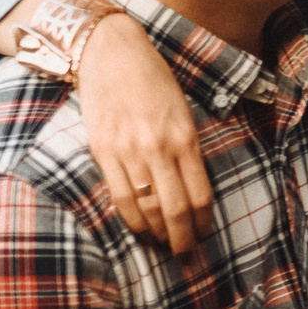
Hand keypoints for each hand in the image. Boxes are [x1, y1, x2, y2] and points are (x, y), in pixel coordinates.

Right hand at [70, 9, 215, 254]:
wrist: (110, 52)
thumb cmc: (152, 79)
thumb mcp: (182, 110)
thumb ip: (187, 148)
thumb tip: (192, 188)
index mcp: (185, 137)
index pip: (199, 194)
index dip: (203, 223)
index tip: (205, 236)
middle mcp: (158, 148)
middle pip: (175, 209)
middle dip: (182, 238)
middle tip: (186, 256)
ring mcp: (128, 151)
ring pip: (146, 208)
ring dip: (156, 234)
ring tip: (163, 246)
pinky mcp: (102, 151)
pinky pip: (119, 195)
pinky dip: (131, 219)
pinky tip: (139, 230)